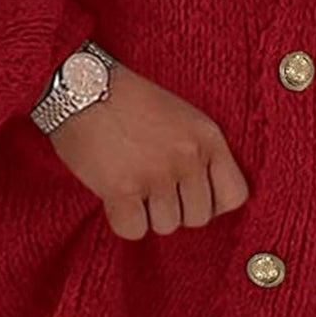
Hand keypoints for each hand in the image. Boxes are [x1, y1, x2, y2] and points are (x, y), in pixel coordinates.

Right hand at [47, 64, 249, 241]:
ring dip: (145, 213)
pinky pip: (134, 230)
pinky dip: (121, 219)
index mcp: (207, 137)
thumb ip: (198, 154)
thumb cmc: (127, 101)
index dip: (211, 203)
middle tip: (149, 186)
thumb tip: (201, 202)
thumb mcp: (181, 117)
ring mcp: (157, 173)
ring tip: (128, 180)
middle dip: (174, 209)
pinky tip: (112, 193)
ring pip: (165, 226)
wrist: (80, 86)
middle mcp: (188, 156)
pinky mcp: (123, 189)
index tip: (188, 195)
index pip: (235, 196)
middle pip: (198, 218)